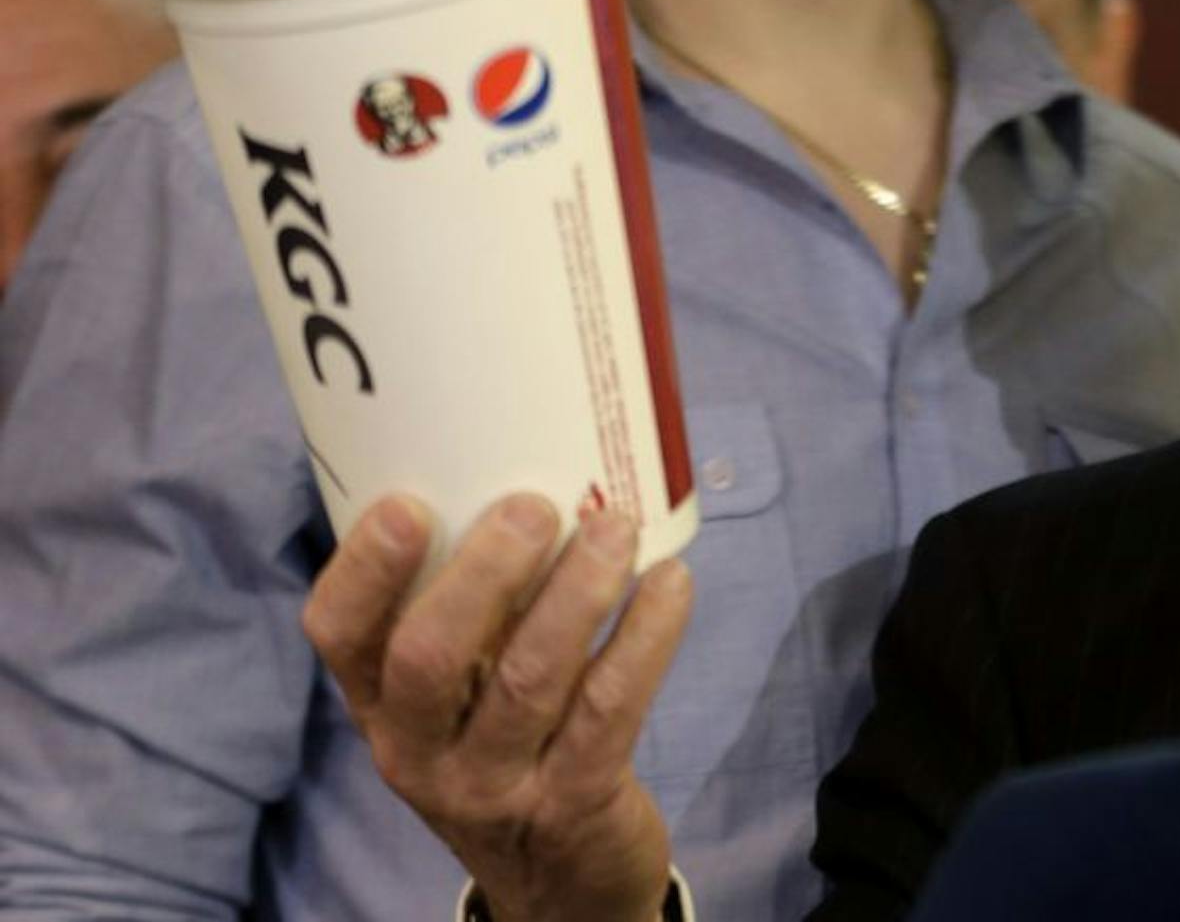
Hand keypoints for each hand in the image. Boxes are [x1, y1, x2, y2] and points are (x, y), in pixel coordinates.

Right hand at [302, 493, 693, 921]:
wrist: (558, 883)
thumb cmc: (506, 742)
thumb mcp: (460, 694)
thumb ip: (471, 606)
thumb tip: (526, 470)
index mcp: (379, 703)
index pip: (337, 633)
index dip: (366, 567)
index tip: (410, 502)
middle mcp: (418, 749)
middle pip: (429, 655)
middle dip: (484, 571)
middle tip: (536, 506)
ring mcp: (492, 784)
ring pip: (527, 678)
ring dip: (578, 591)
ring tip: (617, 527)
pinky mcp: (571, 803)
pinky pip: (608, 710)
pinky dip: (644, 638)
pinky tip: (671, 584)